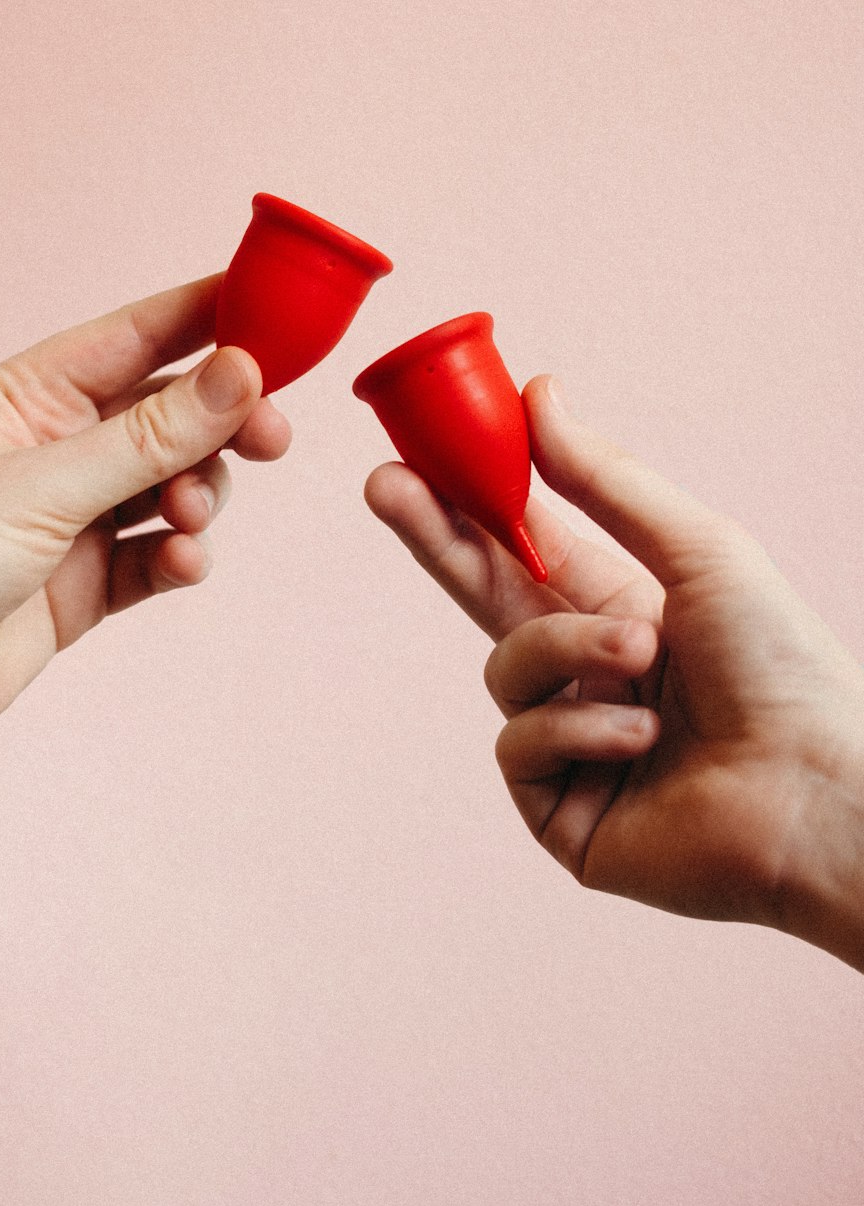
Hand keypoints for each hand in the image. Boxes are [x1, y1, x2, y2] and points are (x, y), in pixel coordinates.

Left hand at [0, 274, 289, 789]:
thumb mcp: (44, 487)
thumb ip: (151, 436)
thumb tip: (241, 373)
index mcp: (29, 396)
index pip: (137, 335)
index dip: (210, 316)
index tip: (280, 306)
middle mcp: (58, 448)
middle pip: (171, 412)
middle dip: (225, 421)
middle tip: (270, 436)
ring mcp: (75, 518)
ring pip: (177, 484)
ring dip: (200, 496)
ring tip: (188, 519)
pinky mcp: (89, 584)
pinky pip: (161, 555)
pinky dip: (183, 556)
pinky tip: (180, 563)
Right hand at [365, 375, 863, 969]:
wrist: (822, 791)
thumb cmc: (781, 664)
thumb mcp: (694, 547)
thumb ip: (604, 479)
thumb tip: (540, 394)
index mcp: (623, 606)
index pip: (523, 544)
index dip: (468, 499)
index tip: (419, 452)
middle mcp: (590, 672)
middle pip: (485, 595)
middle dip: (436, 539)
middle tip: (385, 486)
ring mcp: (573, 742)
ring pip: (507, 670)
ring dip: (568, 651)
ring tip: (643, 660)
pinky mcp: (561, 811)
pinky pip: (520, 746)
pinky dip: (578, 730)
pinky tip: (641, 739)